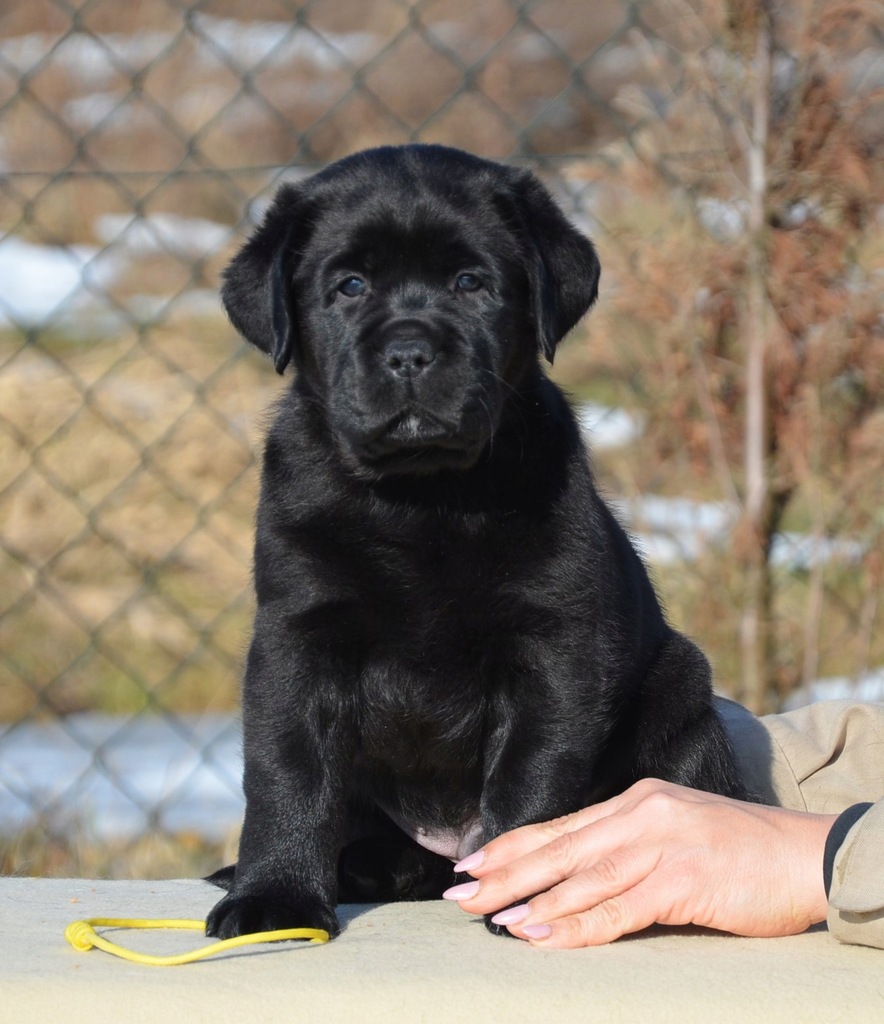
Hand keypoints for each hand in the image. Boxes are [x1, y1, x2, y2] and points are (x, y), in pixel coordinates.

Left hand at [443, 778, 837, 947]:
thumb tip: (577, 880)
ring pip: (581, 875)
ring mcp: (662, 843)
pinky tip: (541, 933)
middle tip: (460, 892)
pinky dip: (576, 923)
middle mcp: (642, 813)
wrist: (806, 854)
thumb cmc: (743, 852)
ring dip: (531, 898)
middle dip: (506, 872)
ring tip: (490, 917)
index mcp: (638, 801)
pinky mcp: (683, 877)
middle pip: (560, 847)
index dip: (514, 845)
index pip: (563, 827)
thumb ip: (630, 850)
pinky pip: (618, 907)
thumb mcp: (678, 836)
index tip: (473, 862)